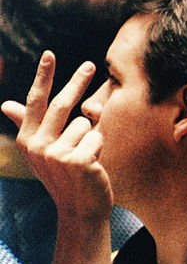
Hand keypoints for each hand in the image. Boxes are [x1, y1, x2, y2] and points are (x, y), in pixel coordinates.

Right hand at [1, 51, 110, 220]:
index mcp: (28, 139)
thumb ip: (29, 125)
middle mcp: (38, 145)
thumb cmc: (65, 176)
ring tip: (85, 157)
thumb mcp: (43, 151)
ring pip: (85, 122)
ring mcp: (56, 153)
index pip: (36, 101)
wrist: (80, 209)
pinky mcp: (77, 160)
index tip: (50, 54)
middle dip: (78, 81)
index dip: (43, 76)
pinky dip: (100, 147)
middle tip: (91, 64)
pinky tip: (92, 165)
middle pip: (62, 103)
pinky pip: (97, 136)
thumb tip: (5, 104)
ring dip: (92, 136)